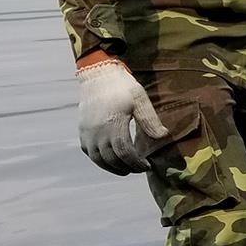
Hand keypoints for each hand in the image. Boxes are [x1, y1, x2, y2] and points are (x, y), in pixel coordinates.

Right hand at [76, 59, 167, 174]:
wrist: (98, 75)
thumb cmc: (122, 87)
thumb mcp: (140, 100)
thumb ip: (150, 120)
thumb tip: (162, 136)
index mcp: (113, 124)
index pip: (124, 152)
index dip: (136, 162)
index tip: (147, 166)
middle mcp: (97, 131)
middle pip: (111, 158)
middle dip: (126, 167)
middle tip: (139, 169)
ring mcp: (87, 132)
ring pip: (98, 158)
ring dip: (112, 168)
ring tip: (126, 170)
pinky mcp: (82, 131)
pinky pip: (89, 152)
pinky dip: (100, 160)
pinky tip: (110, 160)